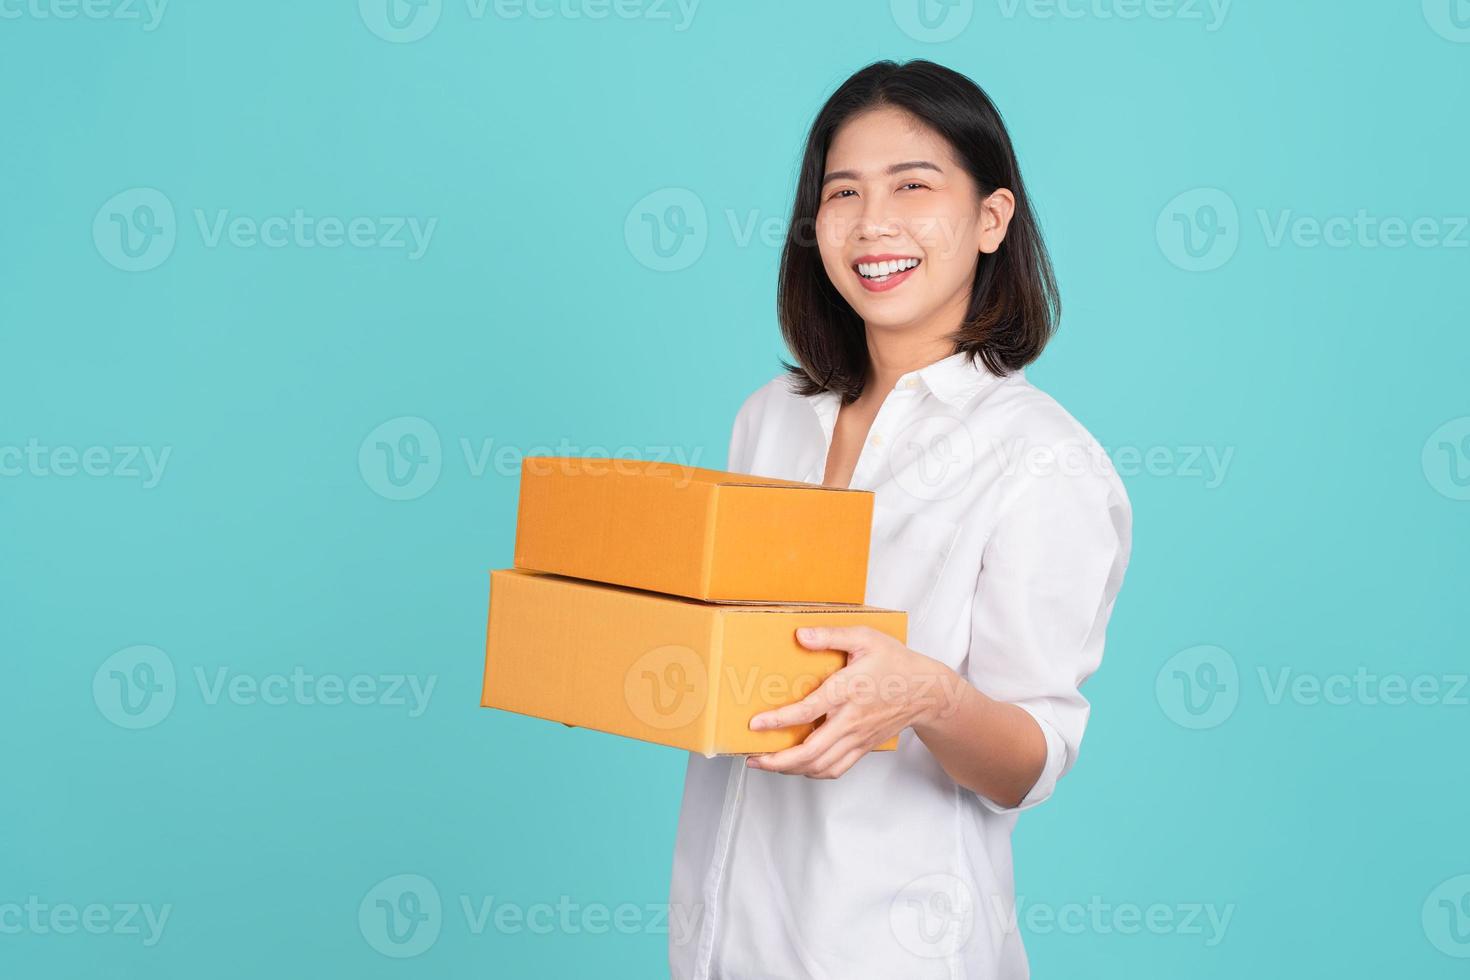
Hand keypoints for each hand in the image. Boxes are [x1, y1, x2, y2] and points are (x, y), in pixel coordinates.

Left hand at [744, 625, 958, 778]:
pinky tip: (797, 767)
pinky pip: (835, 768)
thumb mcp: (865, 638)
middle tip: (752, 758)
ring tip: (766, 764)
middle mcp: (851, 719)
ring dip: (791, 769)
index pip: (809, 711)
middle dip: (777, 760)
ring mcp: (857, 737)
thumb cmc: (895, 662)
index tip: (755, 725)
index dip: (779, 721)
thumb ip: (831, 635)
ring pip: (821, 765)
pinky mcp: (862, 747)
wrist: (926, 691)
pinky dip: (813, 773)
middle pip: (811, 751)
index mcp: (848, 690)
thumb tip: (800, 635)